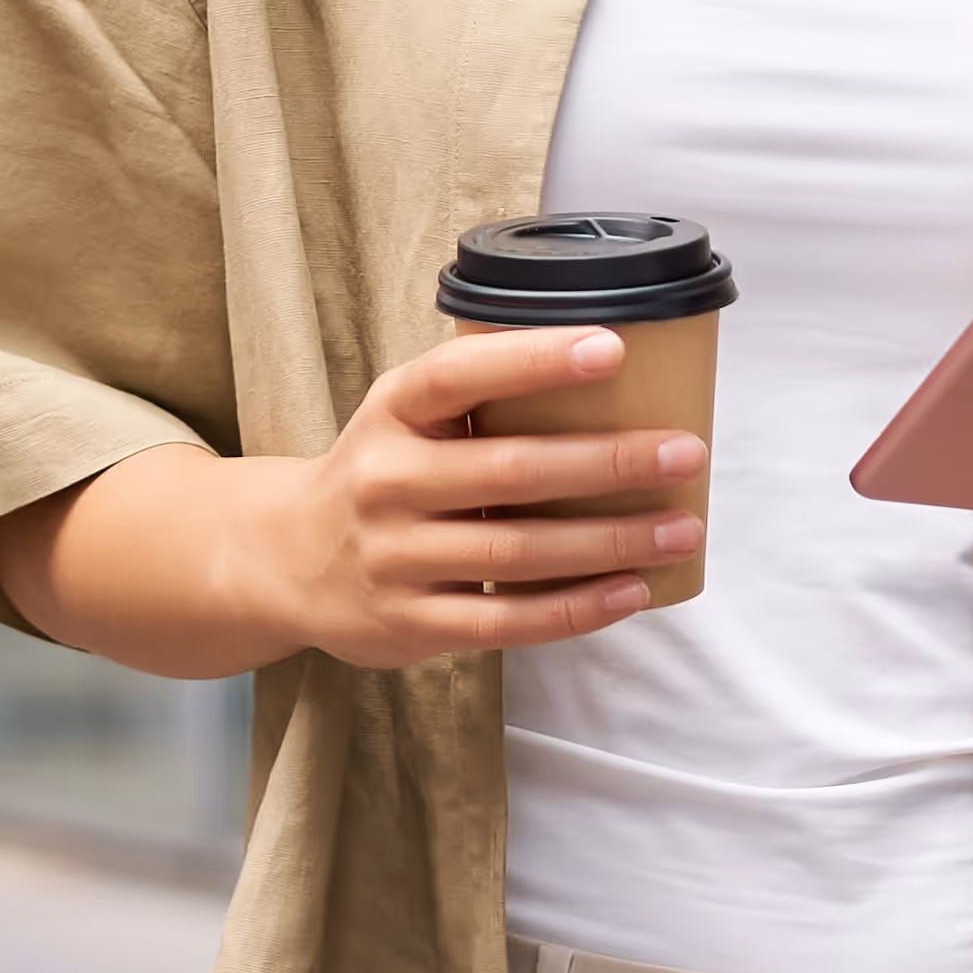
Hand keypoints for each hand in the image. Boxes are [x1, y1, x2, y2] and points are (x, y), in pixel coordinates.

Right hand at [222, 325, 711, 670]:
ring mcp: (395, 557)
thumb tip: (615, 377)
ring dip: (611, 540)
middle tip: (686, 452)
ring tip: (682, 527)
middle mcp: (385, 481)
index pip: (459, 374)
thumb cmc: (381, 472)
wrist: (286, 559)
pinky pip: (508, 620)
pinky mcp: (410, 624)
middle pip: (510, 471)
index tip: (612, 348)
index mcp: (391, 412)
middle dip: (607, 462)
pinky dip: (578, 608)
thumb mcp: (405, 417)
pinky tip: (633, 591)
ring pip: (520, 552)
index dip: (534, 360)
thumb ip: (479, 399)